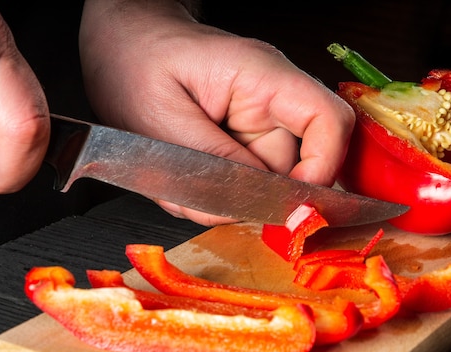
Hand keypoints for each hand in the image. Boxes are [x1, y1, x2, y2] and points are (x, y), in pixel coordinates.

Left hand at [79, 0, 353, 224]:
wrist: (122, 44)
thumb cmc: (135, 60)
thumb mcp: (163, 116)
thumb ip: (211, 162)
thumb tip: (250, 202)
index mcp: (262, 77)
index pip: (328, 122)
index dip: (322, 170)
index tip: (291, 207)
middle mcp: (268, 99)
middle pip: (290, 168)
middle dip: (244, 196)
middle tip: (196, 195)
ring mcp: (254, 120)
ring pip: (258, 182)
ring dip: (218, 195)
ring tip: (176, 176)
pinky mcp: (237, 138)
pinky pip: (236, 180)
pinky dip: (208, 190)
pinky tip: (178, 173)